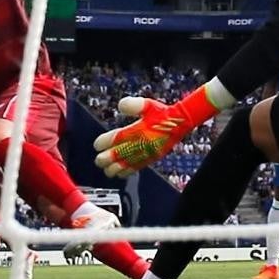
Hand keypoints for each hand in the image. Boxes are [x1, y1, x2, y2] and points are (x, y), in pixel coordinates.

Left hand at [93, 86, 219, 177]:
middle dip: (107, 159)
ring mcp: (147, 152)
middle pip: (120, 154)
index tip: (97, 144)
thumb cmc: (163, 113)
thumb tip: (120, 106)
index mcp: (139, 130)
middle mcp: (142, 143)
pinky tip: (121, 174)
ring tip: (107, 170)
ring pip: (128, 164)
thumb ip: (133, 104)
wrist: (181, 122)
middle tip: (99, 160)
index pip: (117, 138)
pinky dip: (128, 171)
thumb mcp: (147, 104)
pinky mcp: (152, 158)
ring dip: (116, 168)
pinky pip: (138, 167)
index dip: (105, 142)